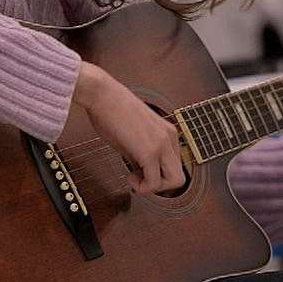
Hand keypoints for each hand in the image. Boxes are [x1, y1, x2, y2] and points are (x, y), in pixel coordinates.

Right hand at [73, 60, 185, 194]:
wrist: (103, 94)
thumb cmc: (112, 109)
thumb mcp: (132, 135)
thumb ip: (140, 153)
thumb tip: (139, 170)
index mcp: (168, 132)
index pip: (174, 166)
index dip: (157, 174)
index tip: (138, 171)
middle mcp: (170, 137)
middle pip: (179, 178)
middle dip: (159, 185)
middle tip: (139, 178)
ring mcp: (162, 144)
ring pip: (174, 182)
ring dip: (152, 187)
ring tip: (133, 177)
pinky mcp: (150, 151)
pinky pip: (154, 182)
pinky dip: (142, 186)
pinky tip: (129, 177)